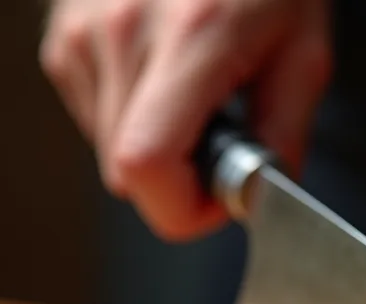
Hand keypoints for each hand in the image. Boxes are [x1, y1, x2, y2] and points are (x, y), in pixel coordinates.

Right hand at [39, 0, 332, 240]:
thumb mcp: (304, 50)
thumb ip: (283, 133)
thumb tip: (254, 199)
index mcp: (190, 39)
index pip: (145, 168)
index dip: (182, 209)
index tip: (219, 198)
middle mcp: (122, 33)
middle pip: (126, 173)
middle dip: (179, 178)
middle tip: (223, 134)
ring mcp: (81, 32)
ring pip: (107, 148)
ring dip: (155, 143)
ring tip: (196, 87)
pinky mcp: (61, 35)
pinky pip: (93, 112)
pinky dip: (131, 111)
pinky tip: (163, 69)